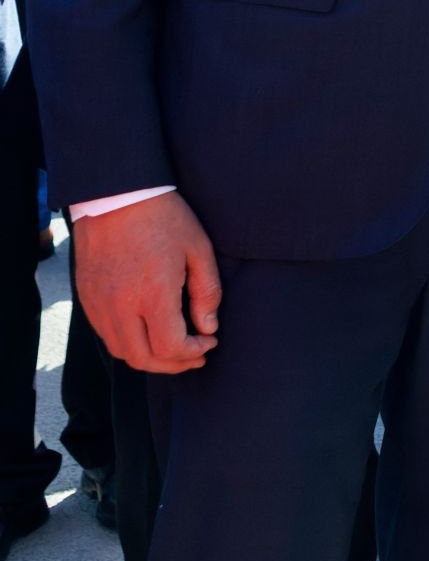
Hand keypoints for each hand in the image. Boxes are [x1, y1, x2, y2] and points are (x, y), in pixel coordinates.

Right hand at [74, 193, 219, 373]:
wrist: (116, 195)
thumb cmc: (163, 218)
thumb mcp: (198, 248)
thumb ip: (206, 291)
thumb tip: (208, 327)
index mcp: (153, 294)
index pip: (170, 346)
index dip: (193, 352)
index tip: (210, 342)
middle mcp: (121, 307)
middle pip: (144, 359)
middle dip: (173, 365)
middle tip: (195, 356)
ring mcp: (100, 306)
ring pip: (122, 352)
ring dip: (150, 359)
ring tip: (174, 350)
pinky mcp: (87, 300)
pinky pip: (107, 336)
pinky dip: (129, 345)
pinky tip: (148, 333)